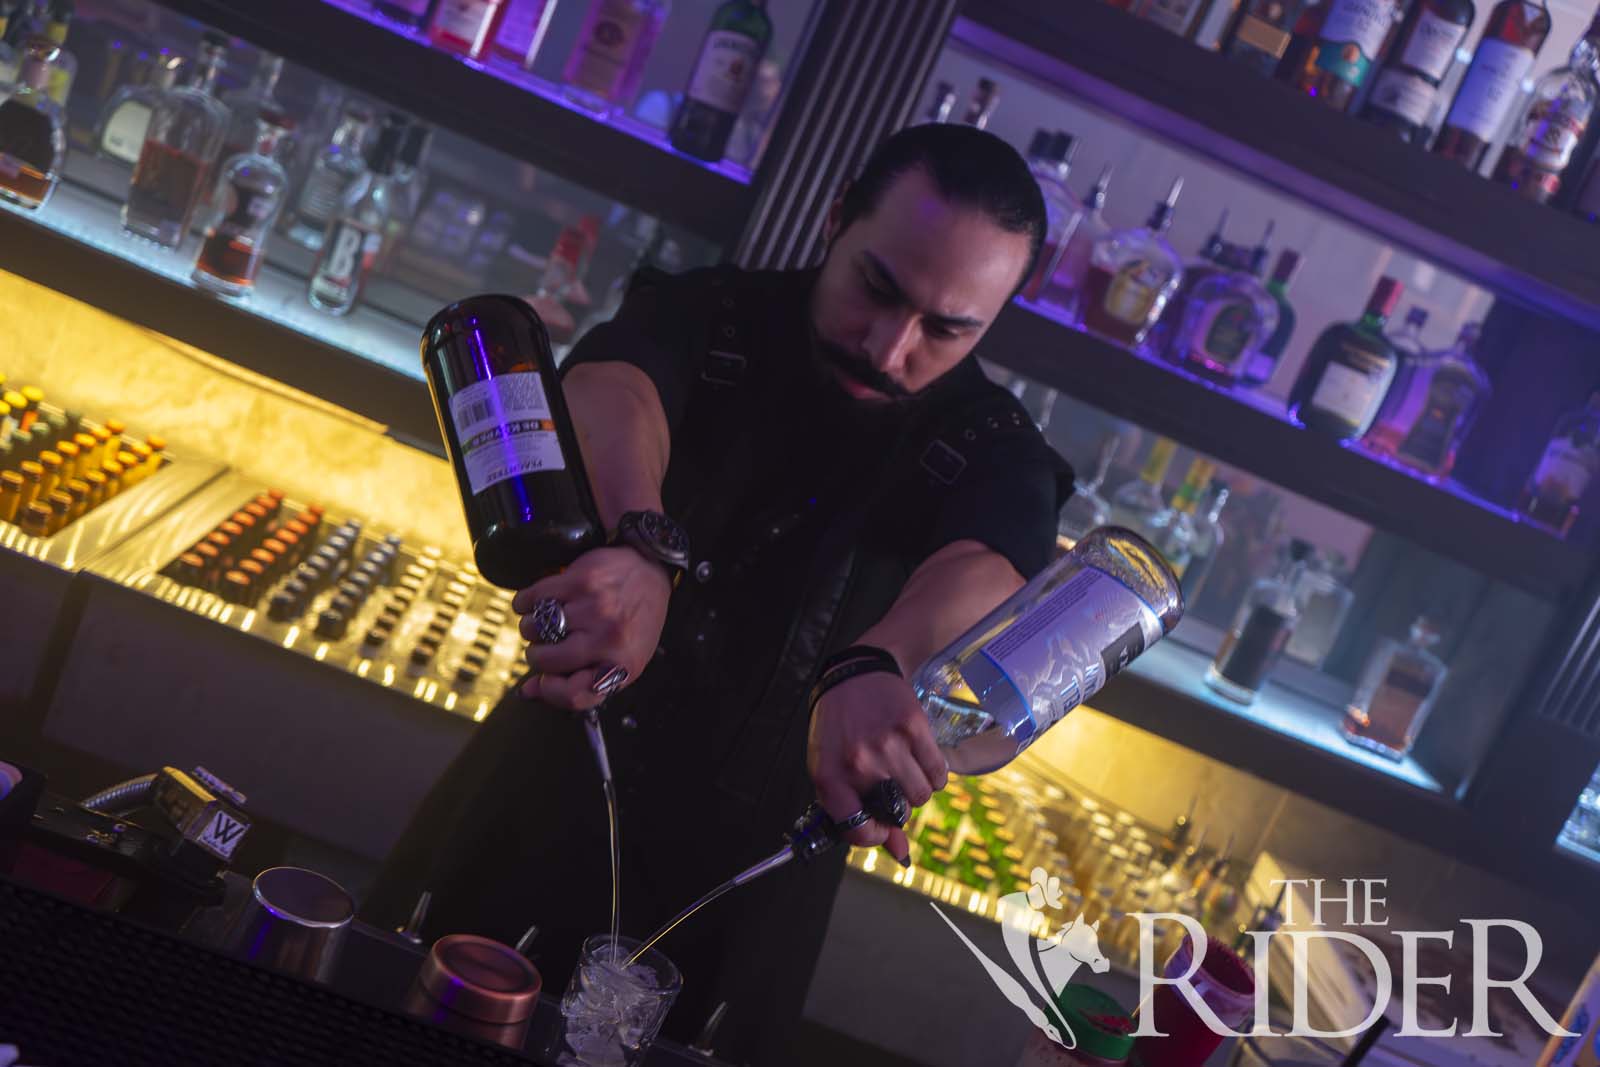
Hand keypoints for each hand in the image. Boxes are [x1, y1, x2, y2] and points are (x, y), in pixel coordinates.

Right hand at [513, 546, 670, 710]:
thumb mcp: (618, 661)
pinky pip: (531, 599)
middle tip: (549, 644)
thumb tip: (527, 691)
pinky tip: (535, 604)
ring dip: (531, 628)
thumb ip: (577, 682)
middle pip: (545, 661)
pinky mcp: (581, 581)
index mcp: (621, 666)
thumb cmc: (631, 623)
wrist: (649, 573)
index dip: (551, 691)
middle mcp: (609, 639)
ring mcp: (595, 608)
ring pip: (533, 629)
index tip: (547, 679)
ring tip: (544, 622)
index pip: (574, 695)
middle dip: (538, 654)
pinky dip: (525, 603)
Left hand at [806, 670, 948, 864]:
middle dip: (898, 804)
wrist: (855, 675)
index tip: (881, 825)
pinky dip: (934, 773)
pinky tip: (919, 758)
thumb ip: (860, 814)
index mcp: (830, 779)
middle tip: (888, 779)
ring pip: (922, 795)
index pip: (858, 832)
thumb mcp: (834, 771)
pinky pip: (938, 773)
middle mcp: (858, 764)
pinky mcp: (913, 728)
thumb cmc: (840, 729)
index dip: (875, 835)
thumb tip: (899, 854)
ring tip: (903, 767)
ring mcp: (887, 745)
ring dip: (917, 788)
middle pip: (898, 813)